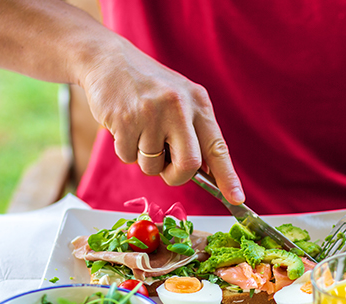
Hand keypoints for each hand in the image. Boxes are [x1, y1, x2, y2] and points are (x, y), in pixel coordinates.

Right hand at [79, 39, 244, 204]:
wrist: (108, 60)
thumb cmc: (148, 87)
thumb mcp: (180, 100)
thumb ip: (194, 132)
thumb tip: (206, 173)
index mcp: (198, 103)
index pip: (218, 147)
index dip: (228, 177)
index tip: (237, 199)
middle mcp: (179, 107)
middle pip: (188, 166)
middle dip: (176, 176)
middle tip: (167, 167)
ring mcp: (151, 113)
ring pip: (153, 166)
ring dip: (145, 159)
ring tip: (140, 130)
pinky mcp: (124, 120)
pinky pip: (128, 157)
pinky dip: (125, 149)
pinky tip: (124, 126)